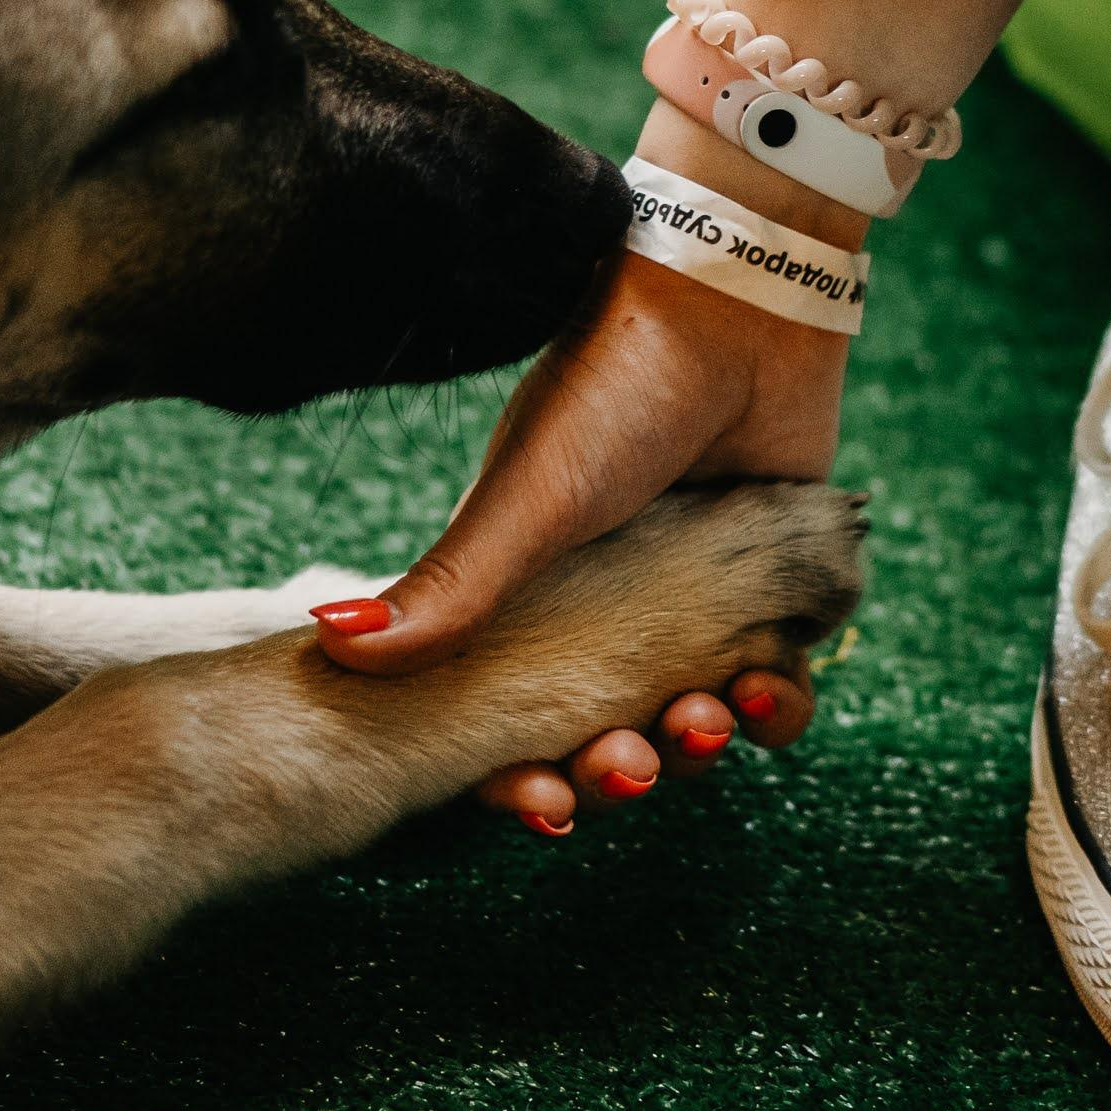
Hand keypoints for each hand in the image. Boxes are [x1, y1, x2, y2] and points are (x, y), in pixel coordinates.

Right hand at [309, 104, 859, 832]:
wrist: (738, 304)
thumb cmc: (612, 389)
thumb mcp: (525, 498)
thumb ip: (448, 584)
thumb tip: (334, 648)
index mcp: (529, 593)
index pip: (508, 713)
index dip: (518, 776)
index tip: (543, 805)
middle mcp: (607, 608)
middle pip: (601, 734)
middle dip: (612, 772)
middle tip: (625, 771)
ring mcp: (693, 600)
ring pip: (689, 722)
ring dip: (693, 746)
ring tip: (704, 721)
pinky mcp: (775, 588)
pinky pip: (777, 686)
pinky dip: (775, 708)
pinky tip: (765, 693)